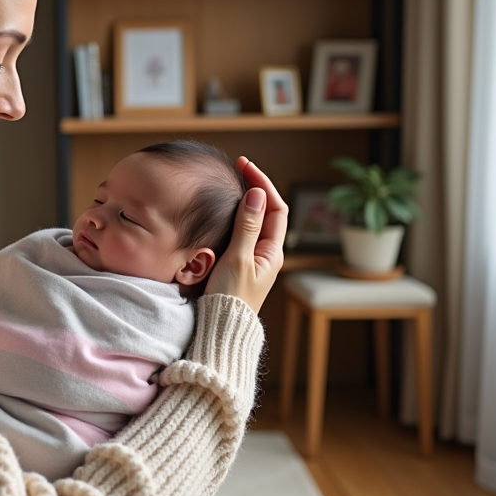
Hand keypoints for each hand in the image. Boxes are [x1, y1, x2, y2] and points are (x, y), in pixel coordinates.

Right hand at [204, 157, 286, 312]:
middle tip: (238, 168)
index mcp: (273, 252)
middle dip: (255, 186)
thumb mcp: (238, 259)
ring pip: (253, 221)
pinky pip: (241, 233)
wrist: (220, 329)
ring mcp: (252, 259)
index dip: (263, 184)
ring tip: (231, 182)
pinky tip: (222, 210)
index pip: (276, 207)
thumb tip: (257, 193)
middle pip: (266, 211)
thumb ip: (247, 226)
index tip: (245, 166)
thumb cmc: (230, 299)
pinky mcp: (237, 265)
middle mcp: (266, 254)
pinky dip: (234, 216)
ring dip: (245, 200)